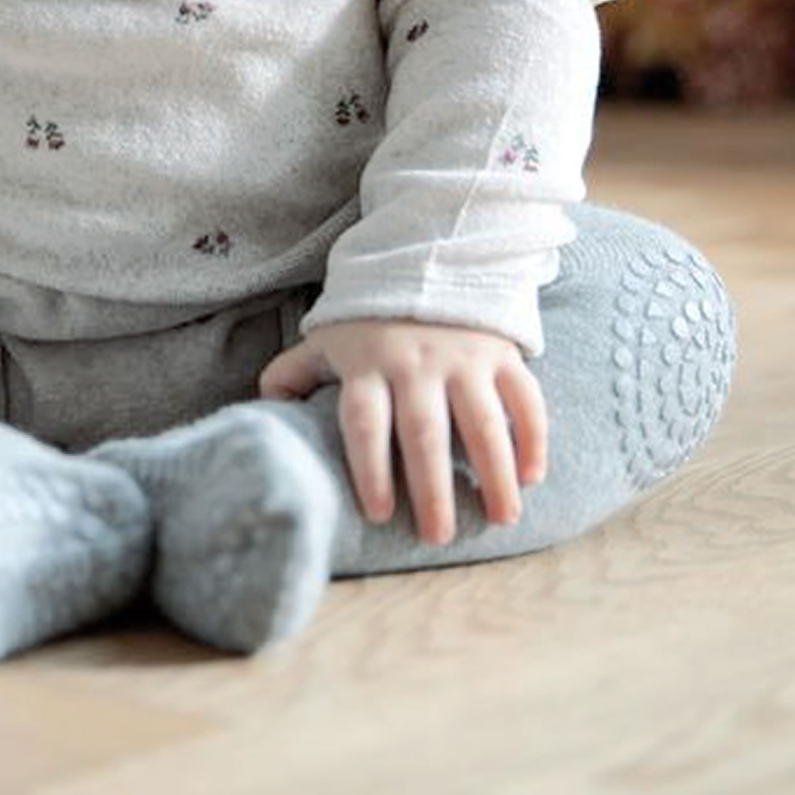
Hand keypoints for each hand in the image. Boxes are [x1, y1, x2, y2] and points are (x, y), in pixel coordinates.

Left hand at [258, 316, 545, 545]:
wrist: (426, 257)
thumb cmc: (369, 318)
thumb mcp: (326, 338)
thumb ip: (293, 373)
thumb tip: (262, 410)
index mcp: (368, 363)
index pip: (364, 421)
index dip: (370, 468)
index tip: (380, 514)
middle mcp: (416, 362)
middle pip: (424, 431)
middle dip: (432, 488)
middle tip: (437, 536)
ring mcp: (463, 357)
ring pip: (483, 421)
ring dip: (495, 473)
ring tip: (501, 518)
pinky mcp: (501, 352)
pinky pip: (524, 398)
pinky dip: (532, 438)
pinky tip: (533, 477)